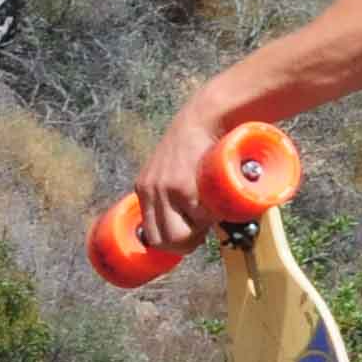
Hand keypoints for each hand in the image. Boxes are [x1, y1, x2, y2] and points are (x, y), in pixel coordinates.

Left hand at [132, 92, 231, 251]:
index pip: (150, 234)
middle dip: (185, 244)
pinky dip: (210, 217)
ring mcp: (164, 190)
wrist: (206, 117)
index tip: (190, 236)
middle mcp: (150, 190)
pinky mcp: (182, 187)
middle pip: (162, 241)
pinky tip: (217, 202)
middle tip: (202, 231)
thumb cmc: (196, 144)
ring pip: (179, 236)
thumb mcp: (172, 168)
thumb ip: (172, 192)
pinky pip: (197, 219)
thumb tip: (188, 223)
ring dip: (198, 232)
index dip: (173, 242)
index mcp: (145, 188)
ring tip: (210, 216)